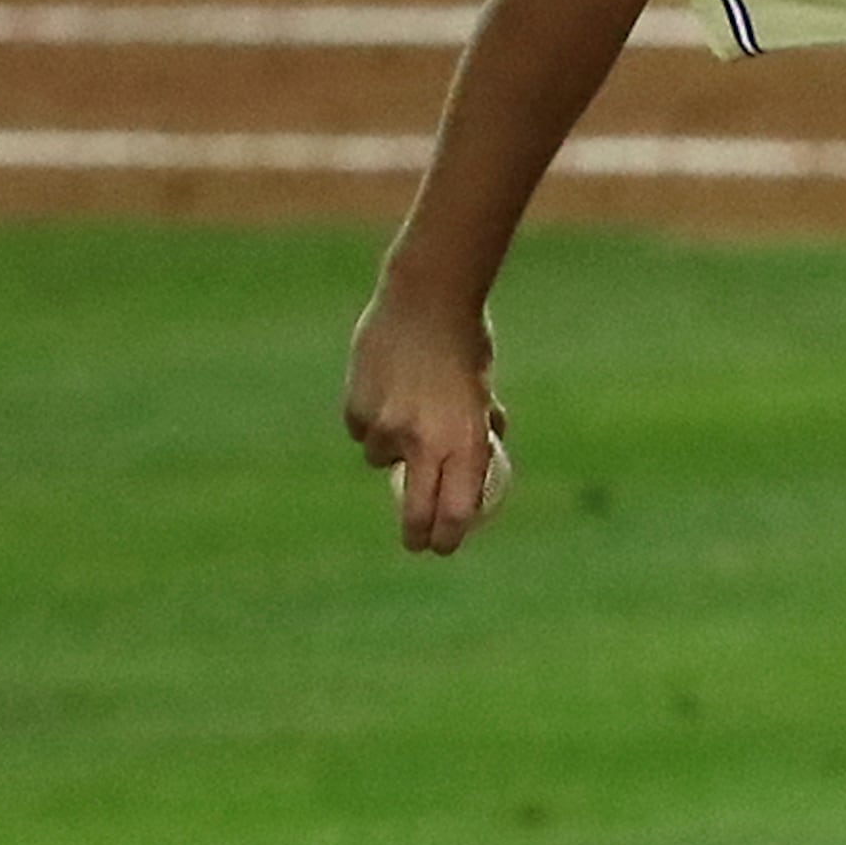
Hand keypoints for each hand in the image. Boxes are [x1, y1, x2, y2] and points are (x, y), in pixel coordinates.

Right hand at [342, 282, 508, 554]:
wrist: (426, 299)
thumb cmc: (466, 340)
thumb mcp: (483, 387)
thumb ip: (480, 423)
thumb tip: (488, 448)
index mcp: (466, 441)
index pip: (456, 511)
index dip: (448, 536)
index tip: (443, 545)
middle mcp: (426, 442)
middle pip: (415, 510)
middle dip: (415, 533)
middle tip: (416, 541)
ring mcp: (388, 427)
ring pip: (380, 460)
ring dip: (390, 448)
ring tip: (404, 407)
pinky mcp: (357, 408)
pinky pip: (360, 429)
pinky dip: (369, 419)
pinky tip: (383, 388)